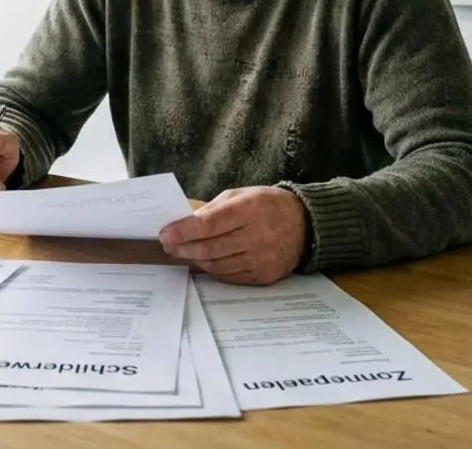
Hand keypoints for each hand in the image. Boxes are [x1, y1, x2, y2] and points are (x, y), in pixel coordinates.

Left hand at [158, 186, 307, 284]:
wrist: (305, 225)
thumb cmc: (267, 205)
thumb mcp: (241, 195)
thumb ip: (213, 209)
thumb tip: (184, 224)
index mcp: (249, 210)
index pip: (207, 224)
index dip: (182, 231)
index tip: (165, 233)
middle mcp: (256, 236)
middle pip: (209, 248)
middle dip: (183, 248)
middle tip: (168, 246)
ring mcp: (261, 259)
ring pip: (216, 265)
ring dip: (195, 260)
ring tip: (184, 252)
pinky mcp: (264, 276)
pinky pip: (229, 277)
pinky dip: (213, 269)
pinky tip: (205, 261)